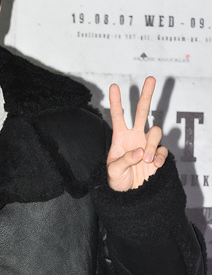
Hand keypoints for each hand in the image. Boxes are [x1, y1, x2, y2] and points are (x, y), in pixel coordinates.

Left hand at [107, 76, 167, 191]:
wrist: (130, 195)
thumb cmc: (117, 181)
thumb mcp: (113, 172)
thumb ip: (124, 160)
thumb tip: (139, 152)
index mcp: (120, 138)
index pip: (118, 116)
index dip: (116, 102)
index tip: (114, 86)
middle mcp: (135, 137)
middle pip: (142, 111)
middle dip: (146, 95)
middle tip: (151, 79)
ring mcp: (148, 144)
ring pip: (155, 132)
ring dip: (152, 145)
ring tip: (146, 161)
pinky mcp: (158, 155)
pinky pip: (162, 150)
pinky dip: (159, 157)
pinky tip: (153, 166)